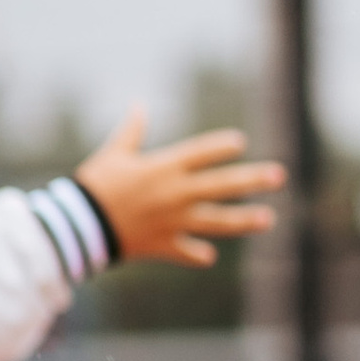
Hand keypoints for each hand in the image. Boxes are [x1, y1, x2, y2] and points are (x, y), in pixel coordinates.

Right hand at [74, 112, 285, 268]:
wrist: (79, 225)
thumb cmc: (95, 184)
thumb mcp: (113, 153)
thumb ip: (131, 131)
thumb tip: (138, 105)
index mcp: (163, 168)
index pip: (200, 153)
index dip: (220, 146)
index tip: (240, 142)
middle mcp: (175, 194)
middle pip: (221, 185)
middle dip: (252, 179)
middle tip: (279, 176)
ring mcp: (173, 221)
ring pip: (216, 221)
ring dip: (244, 220)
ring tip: (269, 219)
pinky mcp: (164, 245)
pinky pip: (187, 251)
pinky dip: (197, 254)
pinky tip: (209, 255)